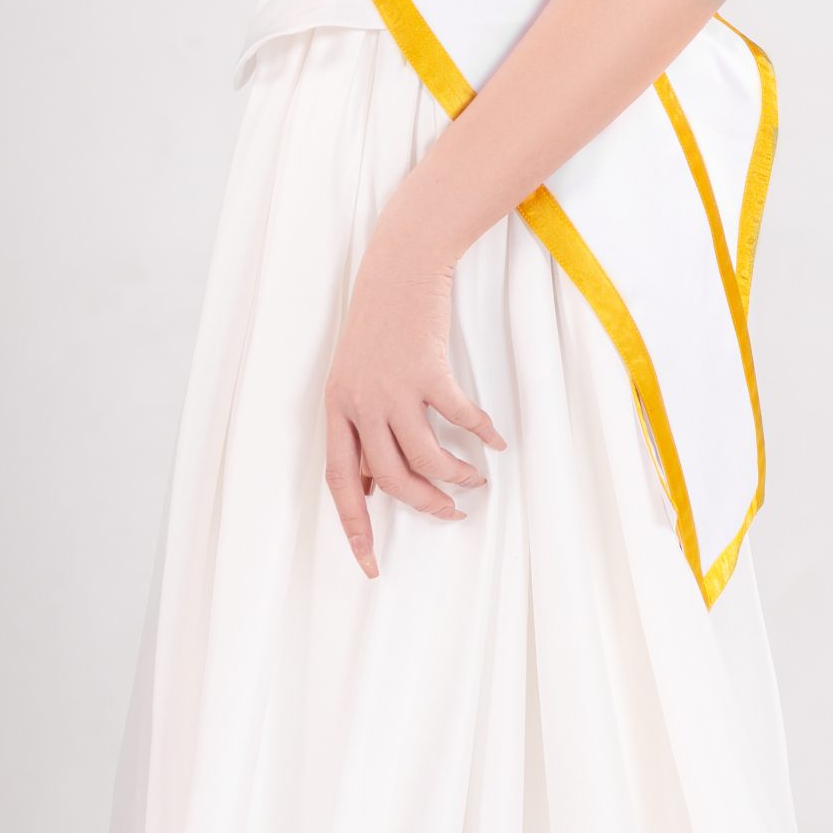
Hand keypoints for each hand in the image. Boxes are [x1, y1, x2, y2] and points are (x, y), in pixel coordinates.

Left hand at [323, 209, 507, 580]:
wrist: (399, 266)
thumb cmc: (378, 322)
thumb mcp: (352, 376)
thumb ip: (358, 427)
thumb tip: (371, 485)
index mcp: (336, 409)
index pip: (341, 483)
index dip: (355, 529)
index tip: (370, 566)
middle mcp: (360, 403)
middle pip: (393, 479)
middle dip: (425, 505)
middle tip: (451, 513)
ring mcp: (393, 387)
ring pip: (426, 459)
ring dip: (455, 477)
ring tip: (474, 480)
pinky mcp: (428, 370)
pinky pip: (460, 418)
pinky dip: (481, 434)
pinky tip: (496, 441)